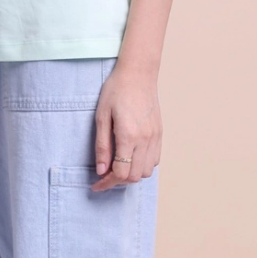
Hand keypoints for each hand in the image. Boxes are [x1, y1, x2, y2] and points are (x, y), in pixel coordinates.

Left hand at [91, 61, 161, 191]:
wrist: (138, 73)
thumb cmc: (116, 90)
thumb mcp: (102, 116)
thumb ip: (102, 145)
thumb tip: (101, 170)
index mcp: (128, 135)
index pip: (120, 173)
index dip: (107, 183)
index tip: (96, 184)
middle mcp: (145, 140)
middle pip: (134, 176)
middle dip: (118, 180)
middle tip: (104, 174)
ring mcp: (155, 137)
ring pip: (146, 171)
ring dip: (131, 173)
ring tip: (118, 164)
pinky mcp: (160, 133)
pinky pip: (155, 160)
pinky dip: (143, 164)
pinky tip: (132, 155)